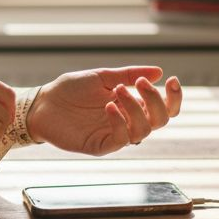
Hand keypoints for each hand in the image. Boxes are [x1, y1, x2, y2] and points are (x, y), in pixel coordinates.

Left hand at [28, 67, 182, 155]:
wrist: (44, 102)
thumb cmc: (72, 90)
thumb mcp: (102, 76)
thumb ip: (128, 75)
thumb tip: (159, 72)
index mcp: (132, 105)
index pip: (163, 108)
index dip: (173, 98)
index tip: (172, 80)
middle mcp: (128, 122)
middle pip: (160, 121)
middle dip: (156, 101)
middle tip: (139, 83)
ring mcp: (115, 135)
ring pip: (143, 131)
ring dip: (136, 109)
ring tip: (118, 92)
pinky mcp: (100, 146)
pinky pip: (120, 140)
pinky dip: (119, 123)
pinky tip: (109, 107)